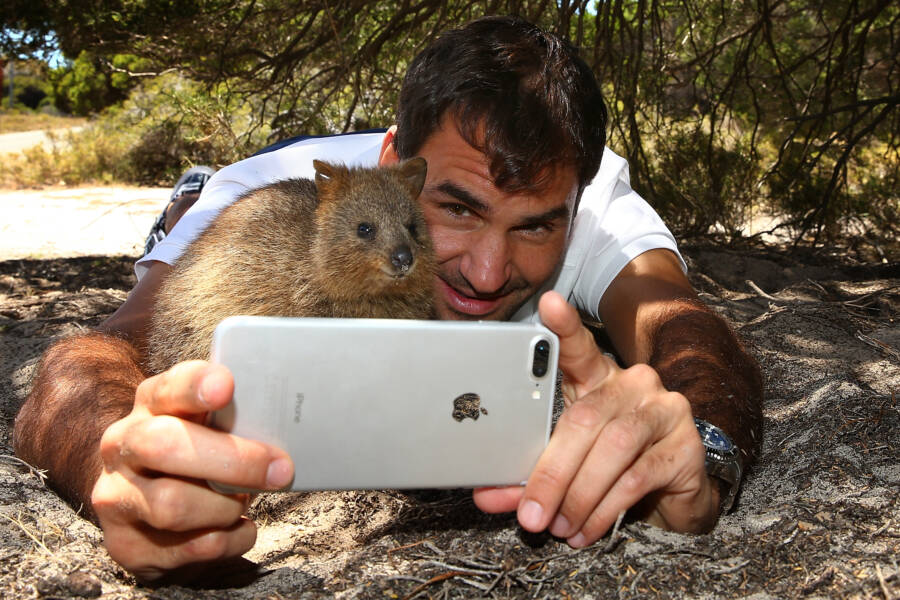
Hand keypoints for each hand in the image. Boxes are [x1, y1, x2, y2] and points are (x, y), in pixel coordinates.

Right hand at [91, 361, 293, 580]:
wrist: (144, 506)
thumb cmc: (196, 454)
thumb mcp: (208, 426)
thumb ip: (234, 418)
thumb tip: (287, 424)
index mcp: (150, 406)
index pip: (167, 388)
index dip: (195, 386)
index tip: (226, 386)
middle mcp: (123, 446)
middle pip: (165, 446)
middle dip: (233, 461)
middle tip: (280, 469)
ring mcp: (118, 497)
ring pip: (174, 506)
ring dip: (226, 507)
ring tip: (244, 501)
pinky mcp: (127, 546)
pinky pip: (192, 547)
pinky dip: (230, 539)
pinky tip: (239, 528)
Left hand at [473, 291, 716, 545]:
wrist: (674, 495)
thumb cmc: (612, 468)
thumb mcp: (566, 465)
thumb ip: (528, 473)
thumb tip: (486, 495)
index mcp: (599, 378)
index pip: (578, 348)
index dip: (563, 326)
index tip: (548, 304)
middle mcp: (634, 385)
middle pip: (584, 418)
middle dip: (551, 472)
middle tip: (530, 512)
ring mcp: (664, 411)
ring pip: (612, 448)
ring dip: (578, 495)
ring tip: (556, 526)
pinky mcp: (686, 446)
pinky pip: (637, 477)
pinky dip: (604, 509)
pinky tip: (585, 530)